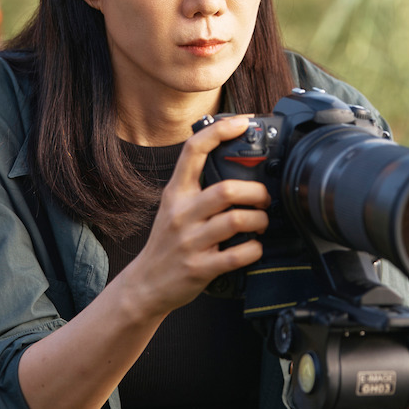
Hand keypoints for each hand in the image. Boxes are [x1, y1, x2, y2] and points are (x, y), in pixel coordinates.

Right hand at [126, 116, 270, 314]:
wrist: (145, 285)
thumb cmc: (167, 243)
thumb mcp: (173, 207)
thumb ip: (197, 187)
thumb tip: (238, 166)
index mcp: (175, 194)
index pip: (193, 150)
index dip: (219, 132)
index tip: (243, 123)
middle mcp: (181, 214)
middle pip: (226, 190)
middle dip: (256, 192)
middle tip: (264, 198)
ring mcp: (190, 242)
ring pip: (236, 221)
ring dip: (259, 220)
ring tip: (262, 222)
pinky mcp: (200, 268)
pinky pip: (237, 255)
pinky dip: (254, 249)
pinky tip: (254, 246)